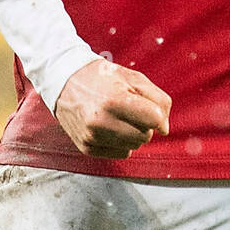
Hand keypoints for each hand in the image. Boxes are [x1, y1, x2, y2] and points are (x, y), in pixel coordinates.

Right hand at [54, 58, 171, 159]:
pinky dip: (122, 141)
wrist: (64, 81)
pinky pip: (121, 153)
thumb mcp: (133, 77)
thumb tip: (164, 129)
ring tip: (120, 116)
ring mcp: (92, 137)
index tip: (154, 110)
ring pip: (134, 146)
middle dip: (144, 124)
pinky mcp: (86, 148)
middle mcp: (101, 122)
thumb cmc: (101, 77)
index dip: (159, 115)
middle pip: (145, 136)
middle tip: (132, 109)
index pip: (154, 119)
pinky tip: (111, 126)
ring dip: (133, 133)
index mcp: (114, 100)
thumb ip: (157, 99)